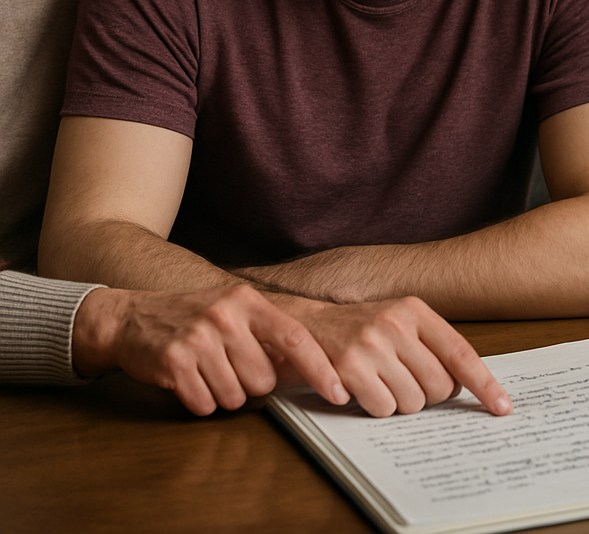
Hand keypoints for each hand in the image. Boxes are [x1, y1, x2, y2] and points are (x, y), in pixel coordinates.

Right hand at [72, 285, 346, 415]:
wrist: (132, 317)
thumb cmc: (193, 317)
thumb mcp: (234, 309)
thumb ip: (268, 332)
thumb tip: (310, 365)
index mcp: (248, 301)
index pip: (295, 338)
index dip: (319, 368)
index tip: (338, 392)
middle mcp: (226, 315)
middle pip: (263, 379)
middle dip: (250, 384)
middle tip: (229, 367)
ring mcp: (199, 337)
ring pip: (235, 397)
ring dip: (223, 394)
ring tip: (207, 370)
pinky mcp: (174, 362)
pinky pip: (204, 404)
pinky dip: (200, 401)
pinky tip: (189, 380)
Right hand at [274, 295, 511, 418]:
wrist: (309, 324)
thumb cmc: (364, 329)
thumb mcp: (401, 323)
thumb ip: (433, 345)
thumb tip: (471, 385)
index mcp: (415, 310)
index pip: (461, 353)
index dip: (485, 384)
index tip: (502, 408)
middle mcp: (395, 323)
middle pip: (438, 386)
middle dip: (429, 396)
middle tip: (409, 384)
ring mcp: (371, 344)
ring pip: (412, 402)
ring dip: (401, 402)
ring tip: (383, 381)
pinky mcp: (348, 367)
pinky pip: (383, 409)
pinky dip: (378, 408)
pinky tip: (365, 389)